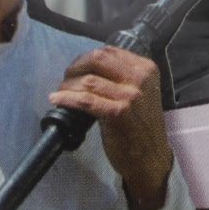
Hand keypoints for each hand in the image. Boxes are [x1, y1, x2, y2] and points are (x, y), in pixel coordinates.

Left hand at [50, 46, 173, 209]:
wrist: (151, 158)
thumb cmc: (141, 127)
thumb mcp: (139, 93)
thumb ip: (121, 78)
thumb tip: (87, 68)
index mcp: (146, 69)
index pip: (109, 52)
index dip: (86, 59)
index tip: (76, 70)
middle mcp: (140, 78)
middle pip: (97, 59)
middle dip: (75, 67)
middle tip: (66, 80)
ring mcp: (131, 95)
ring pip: (89, 80)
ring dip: (68, 85)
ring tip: (60, 93)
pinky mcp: (119, 112)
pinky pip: (86, 100)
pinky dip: (67, 98)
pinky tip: (57, 100)